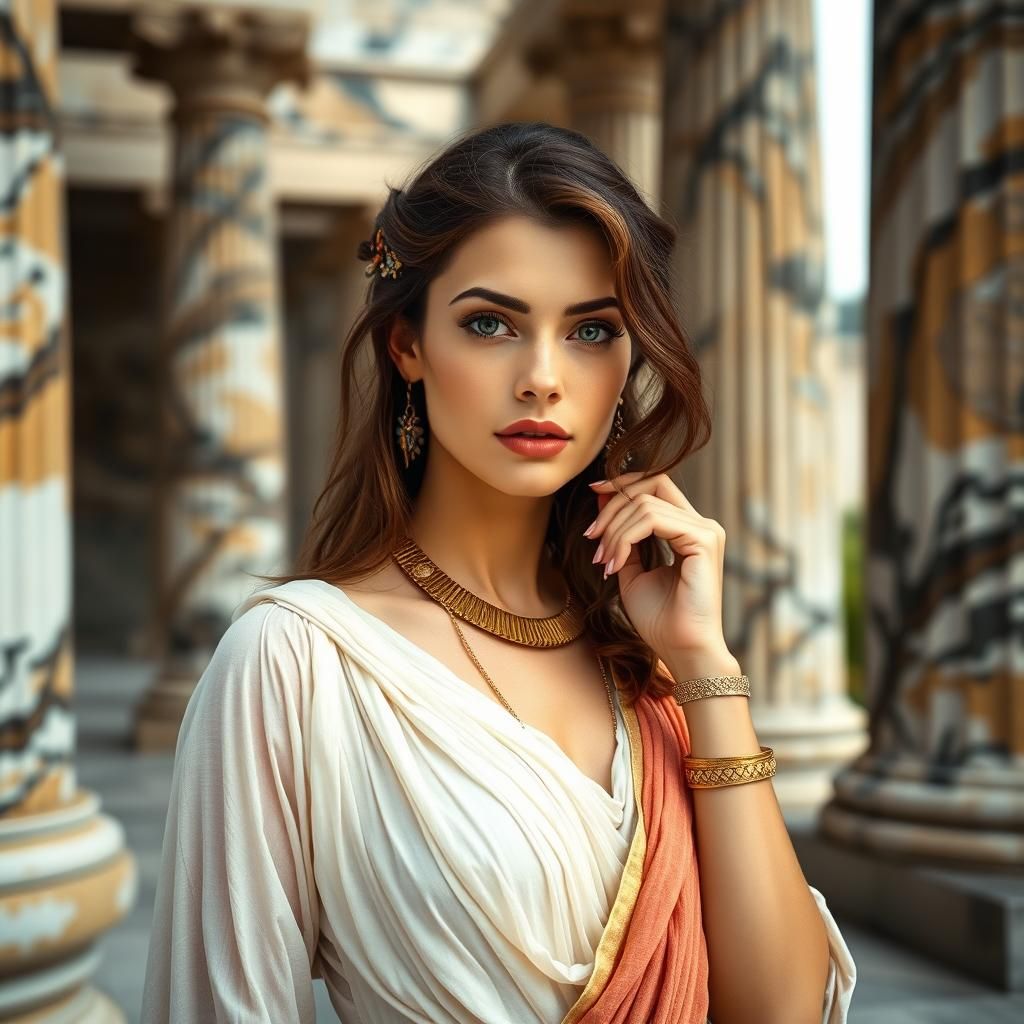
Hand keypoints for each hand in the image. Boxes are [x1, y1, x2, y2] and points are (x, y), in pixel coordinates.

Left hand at [584, 471, 732, 663]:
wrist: (681, 650)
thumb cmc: (659, 619)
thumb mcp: (631, 569)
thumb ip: (622, 535)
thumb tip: (603, 498)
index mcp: (689, 529)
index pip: (656, 484)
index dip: (623, 483)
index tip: (593, 493)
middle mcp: (702, 525)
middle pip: (651, 484)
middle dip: (613, 504)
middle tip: (590, 536)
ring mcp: (705, 531)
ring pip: (645, 504)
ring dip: (614, 531)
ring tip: (603, 561)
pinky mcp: (703, 541)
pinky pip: (652, 520)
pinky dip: (625, 539)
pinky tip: (615, 565)